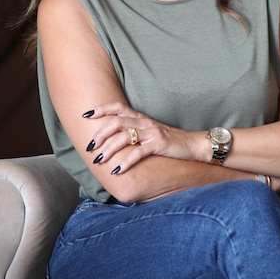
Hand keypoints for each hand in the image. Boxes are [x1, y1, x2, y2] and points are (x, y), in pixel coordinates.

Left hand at [82, 102, 203, 172]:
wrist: (193, 145)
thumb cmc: (170, 141)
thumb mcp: (150, 133)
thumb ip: (134, 133)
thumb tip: (112, 142)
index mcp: (141, 118)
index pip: (118, 107)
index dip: (102, 109)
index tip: (86, 115)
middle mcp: (144, 122)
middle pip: (117, 122)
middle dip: (101, 133)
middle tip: (90, 146)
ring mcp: (151, 132)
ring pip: (125, 136)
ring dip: (109, 148)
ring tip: (99, 160)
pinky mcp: (158, 145)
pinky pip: (138, 152)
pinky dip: (126, 162)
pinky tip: (117, 171)